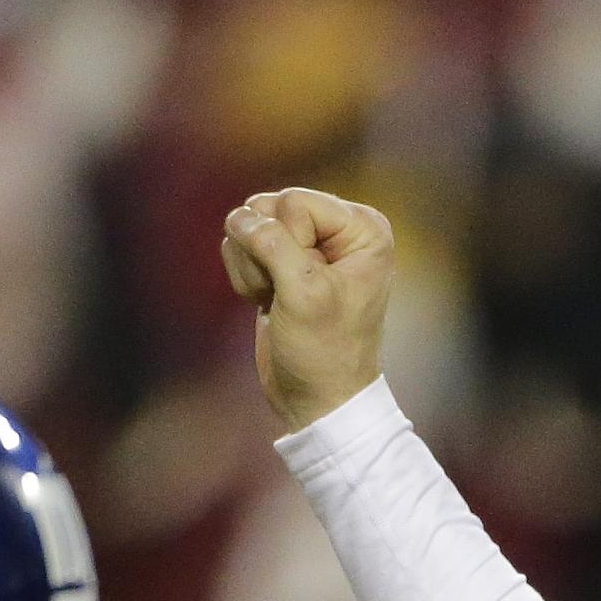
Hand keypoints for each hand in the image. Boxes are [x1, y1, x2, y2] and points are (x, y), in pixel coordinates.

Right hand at [222, 187, 393, 432]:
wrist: (316, 399)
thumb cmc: (325, 351)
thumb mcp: (304, 294)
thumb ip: (273, 245)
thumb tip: (239, 217)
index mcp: (361, 227)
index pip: (294, 201)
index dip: (287, 243)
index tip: (308, 285)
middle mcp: (337, 228)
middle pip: (268, 208)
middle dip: (265, 254)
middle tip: (288, 294)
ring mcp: (306, 244)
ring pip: (249, 226)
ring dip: (253, 268)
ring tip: (279, 301)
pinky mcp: (280, 262)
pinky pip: (241, 246)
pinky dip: (245, 277)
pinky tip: (267, 303)